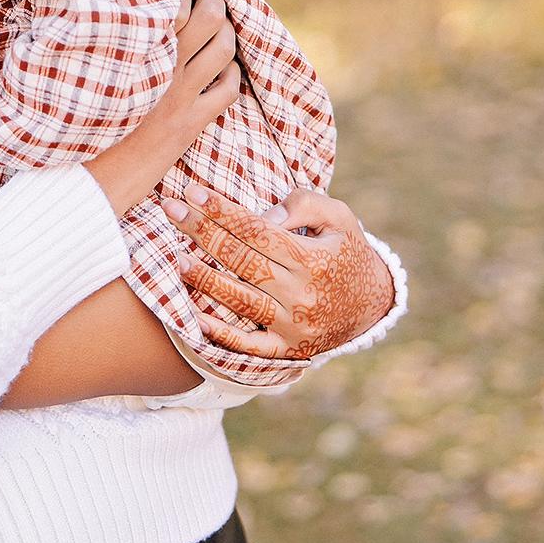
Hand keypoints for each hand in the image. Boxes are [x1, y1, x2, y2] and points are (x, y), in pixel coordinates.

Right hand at [87, 0, 240, 217]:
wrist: (90, 175)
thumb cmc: (79, 118)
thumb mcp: (85, 72)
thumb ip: (103, 42)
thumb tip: (106, 16)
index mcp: (133, 49)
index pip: (173, 2)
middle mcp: (162, 67)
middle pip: (209, 16)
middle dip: (215, 3)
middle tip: (209, 2)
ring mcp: (180, 95)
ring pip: (224, 49)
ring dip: (227, 36)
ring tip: (219, 33)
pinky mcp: (191, 122)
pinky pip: (228, 90)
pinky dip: (232, 75)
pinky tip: (222, 72)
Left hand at [165, 186, 394, 359]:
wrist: (373, 305)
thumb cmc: (347, 250)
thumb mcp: (339, 217)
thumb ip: (304, 204)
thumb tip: (264, 215)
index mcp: (312, 258)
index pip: (257, 230)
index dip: (222, 210)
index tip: (192, 192)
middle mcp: (301, 294)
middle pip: (242, 260)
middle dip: (202, 232)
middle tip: (170, 209)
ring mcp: (293, 326)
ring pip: (241, 301)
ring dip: (204, 280)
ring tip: (176, 259)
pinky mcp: (288, 350)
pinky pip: (250, 347)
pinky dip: (221, 335)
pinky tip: (194, 317)